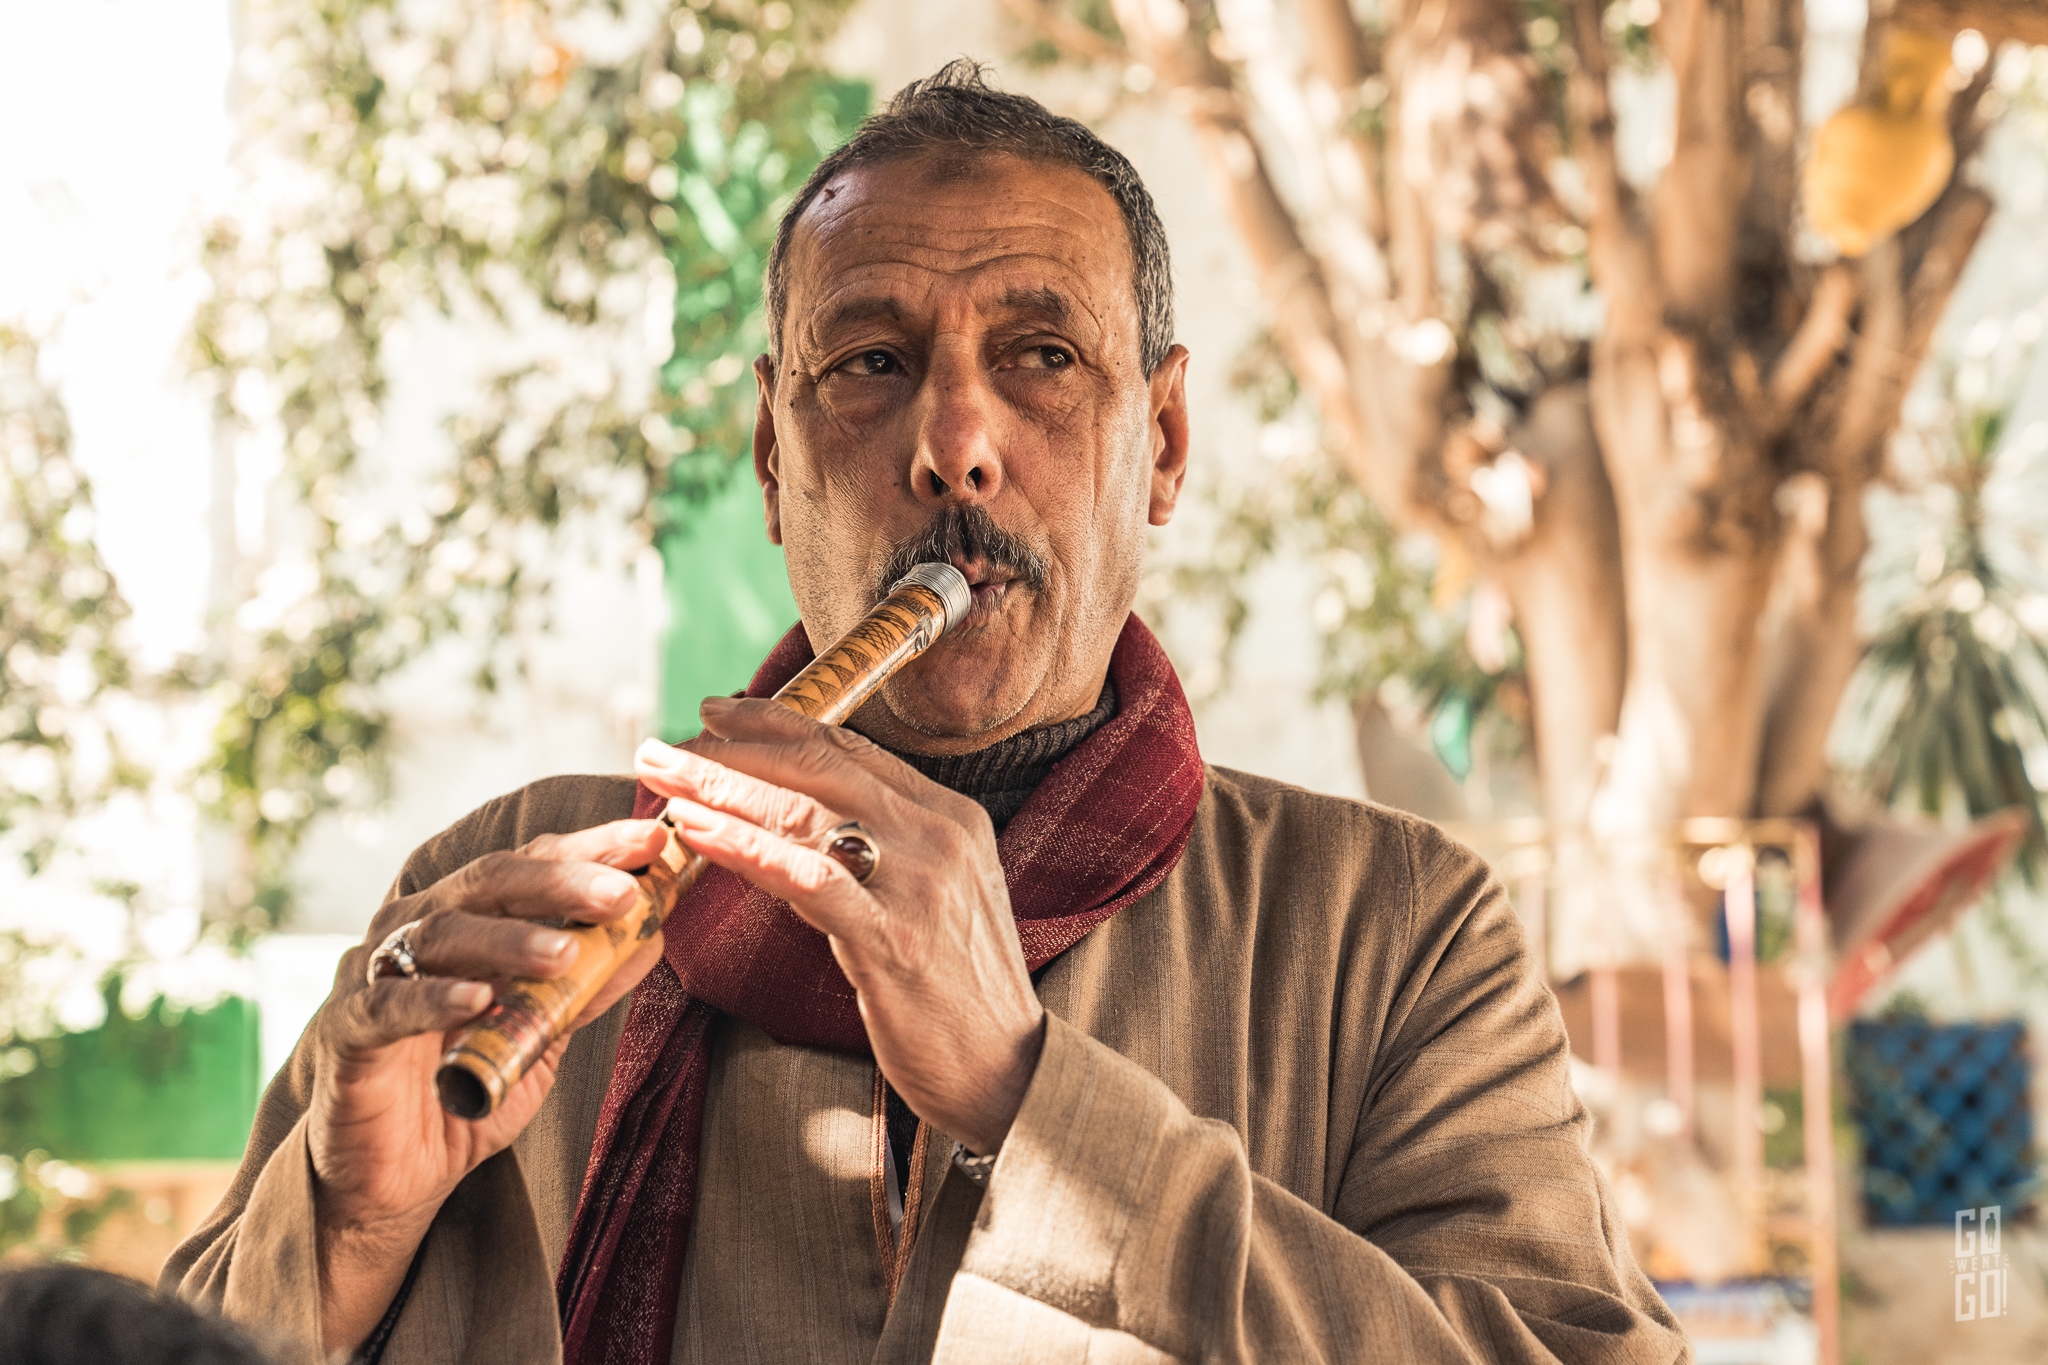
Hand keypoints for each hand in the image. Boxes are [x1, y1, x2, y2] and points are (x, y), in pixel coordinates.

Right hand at [308, 819, 667, 1351]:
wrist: (392, 1179)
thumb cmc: (466, 1090)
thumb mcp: (542, 1033)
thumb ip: (587, 985)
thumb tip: (653, 934)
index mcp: (466, 916)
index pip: (532, 862)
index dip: (591, 848)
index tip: (653, 840)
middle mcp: (417, 928)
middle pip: (489, 880)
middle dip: (560, 880)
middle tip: (621, 893)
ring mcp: (374, 974)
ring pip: (442, 933)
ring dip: (509, 939)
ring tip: (565, 953)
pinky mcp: (344, 1031)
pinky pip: (389, 1006)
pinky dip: (434, 999)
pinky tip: (477, 1000)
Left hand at [636, 700, 1046, 1155]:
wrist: (1009, 1070)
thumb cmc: (957, 990)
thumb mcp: (931, 897)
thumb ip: (878, 850)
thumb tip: (791, 822)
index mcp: (950, 816)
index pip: (849, 748)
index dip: (775, 724)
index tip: (715, 713)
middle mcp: (938, 836)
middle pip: (819, 767)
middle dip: (731, 748)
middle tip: (663, 744)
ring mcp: (918, 885)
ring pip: (804, 814)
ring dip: (721, 789)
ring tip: (661, 778)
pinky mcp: (893, 941)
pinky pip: (808, 880)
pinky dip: (745, 848)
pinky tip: (698, 832)